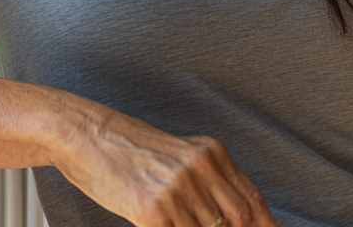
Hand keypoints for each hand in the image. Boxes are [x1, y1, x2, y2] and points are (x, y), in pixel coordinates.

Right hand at [56, 100, 277, 226]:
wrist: (87, 135)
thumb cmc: (130, 150)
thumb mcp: (178, 155)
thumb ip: (208, 179)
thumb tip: (237, 215)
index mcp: (210, 152)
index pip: (251, 199)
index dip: (264, 225)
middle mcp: (198, 167)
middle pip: (236, 221)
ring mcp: (176, 189)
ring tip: (178, 222)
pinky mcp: (151, 210)